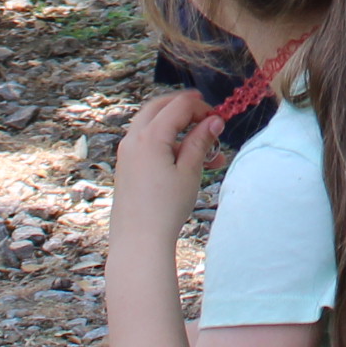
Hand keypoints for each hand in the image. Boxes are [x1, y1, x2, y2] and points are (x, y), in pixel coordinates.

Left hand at [112, 87, 221, 222]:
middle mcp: (133, 139)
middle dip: (185, 108)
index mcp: (150, 136)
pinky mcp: (126, 166)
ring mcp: (127, 152)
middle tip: (206, 115)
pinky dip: (166, 142)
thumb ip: (201, 141)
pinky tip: (186, 162)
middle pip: (160, 106)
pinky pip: (146, 142)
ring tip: (205, 151)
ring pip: (152, 124)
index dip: (202, 108)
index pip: (179, 105)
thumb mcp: (189, 172)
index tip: (219, 121)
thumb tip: (214, 121)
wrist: (138, 240)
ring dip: (178, 128)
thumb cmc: (165, 208)